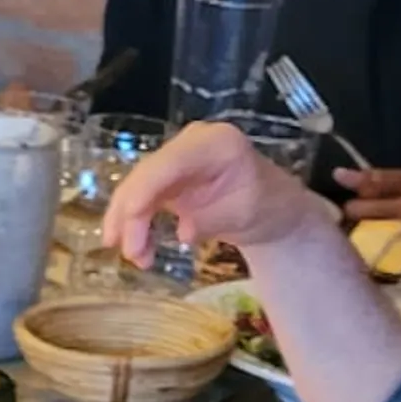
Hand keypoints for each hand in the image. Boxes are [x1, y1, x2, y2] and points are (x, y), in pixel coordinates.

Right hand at [104, 119, 338, 274]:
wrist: (272, 209)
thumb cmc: (267, 206)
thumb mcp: (246, 215)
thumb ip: (213, 220)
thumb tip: (182, 233)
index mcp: (215, 143)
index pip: (169, 163)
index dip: (144, 189)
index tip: (129, 219)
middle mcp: (188, 144)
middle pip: (146, 176)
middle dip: (130, 216)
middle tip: (130, 253)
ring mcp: (175, 160)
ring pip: (136, 189)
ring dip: (128, 224)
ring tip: (135, 258)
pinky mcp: (166, 178)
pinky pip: (141, 199)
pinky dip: (135, 225)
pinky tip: (140, 250)